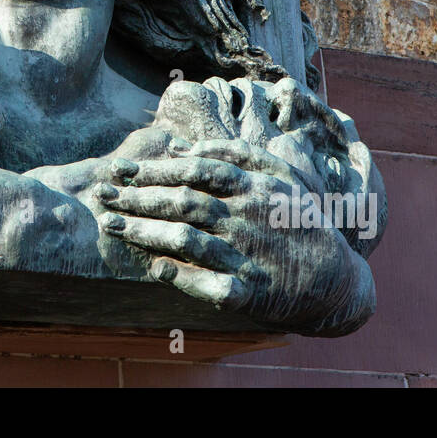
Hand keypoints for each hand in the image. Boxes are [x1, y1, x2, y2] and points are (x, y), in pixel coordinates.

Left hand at [92, 138, 375, 333]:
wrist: (334, 280)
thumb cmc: (296, 220)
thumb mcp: (279, 175)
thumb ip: (236, 153)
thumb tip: (185, 144)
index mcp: (254, 187)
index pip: (196, 170)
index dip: (155, 168)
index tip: (119, 169)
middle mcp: (248, 218)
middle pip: (184, 201)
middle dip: (138, 197)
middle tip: (102, 194)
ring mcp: (248, 256)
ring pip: (188, 240)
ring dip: (145, 232)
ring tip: (112, 226)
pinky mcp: (249, 293)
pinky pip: (209, 285)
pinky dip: (181, 276)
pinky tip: (154, 267)